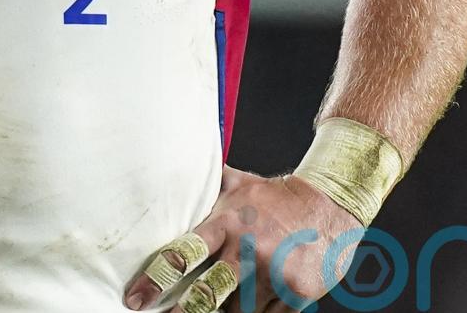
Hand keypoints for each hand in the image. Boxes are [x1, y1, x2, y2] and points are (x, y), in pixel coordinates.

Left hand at [124, 166, 363, 311]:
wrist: (330, 203)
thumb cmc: (276, 195)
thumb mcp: (238, 184)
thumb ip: (207, 186)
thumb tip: (171, 169)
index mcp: (227, 224)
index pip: (184, 254)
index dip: (156, 279)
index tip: (135, 298)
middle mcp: (248, 251)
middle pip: (208, 293)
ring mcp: (274, 275)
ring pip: (237, 310)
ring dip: (228, 309)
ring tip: (227, 299)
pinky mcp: (297, 294)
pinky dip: (257, 312)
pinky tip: (253, 302)